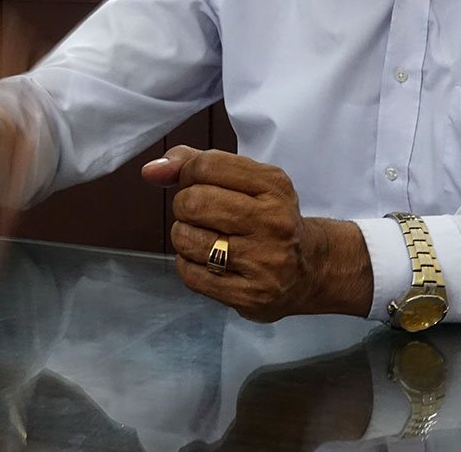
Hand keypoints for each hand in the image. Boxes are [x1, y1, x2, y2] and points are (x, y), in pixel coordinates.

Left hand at [141, 147, 373, 321]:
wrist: (310, 269)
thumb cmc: (269, 217)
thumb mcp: (248, 181)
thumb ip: (197, 164)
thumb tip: (150, 170)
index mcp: (273, 186)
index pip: (207, 166)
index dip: (187, 172)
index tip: (194, 181)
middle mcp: (272, 222)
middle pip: (194, 203)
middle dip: (184, 205)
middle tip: (199, 213)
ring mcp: (263, 262)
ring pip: (187, 239)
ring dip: (184, 236)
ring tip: (203, 237)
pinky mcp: (250, 295)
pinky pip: (191, 274)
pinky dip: (188, 263)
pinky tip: (206, 261)